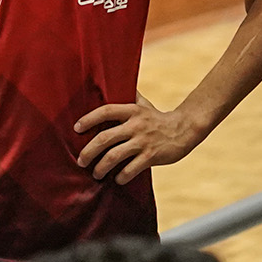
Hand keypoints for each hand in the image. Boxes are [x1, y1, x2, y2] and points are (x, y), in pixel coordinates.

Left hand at [74, 98, 205, 182]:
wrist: (185, 129)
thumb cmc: (158, 118)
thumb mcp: (143, 104)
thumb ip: (128, 97)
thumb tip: (112, 82)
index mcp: (132, 111)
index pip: (106, 111)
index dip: (89, 119)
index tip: (76, 128)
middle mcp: (136, 125)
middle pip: (105, 138)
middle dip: (88, 152)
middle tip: (81, 161)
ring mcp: (143, 141)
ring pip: (114, 156)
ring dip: (101, 167)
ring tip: (96, 173)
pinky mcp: (152, 156)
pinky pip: (131, 169)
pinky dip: (121, 177)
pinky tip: (117, 179)